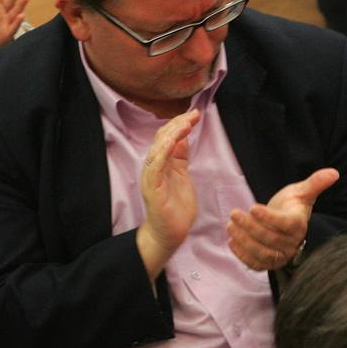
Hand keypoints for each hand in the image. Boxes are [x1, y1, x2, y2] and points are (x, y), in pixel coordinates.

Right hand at [136, 109, 200, 279]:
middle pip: (161, 137)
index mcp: (161, 163)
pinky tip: (172, 141)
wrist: (170, 233)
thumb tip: (183, 137)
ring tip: (186, 124)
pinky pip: (155, 165)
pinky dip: (162, 151)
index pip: (166, 136)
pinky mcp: (151, 187)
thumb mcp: (182, 175)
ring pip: (158, 148)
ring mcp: (151, 176)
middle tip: (194, 115)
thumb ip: (180, 157)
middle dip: (178, 124)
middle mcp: (153, 166)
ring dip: (172, 133)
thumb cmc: (176, 207)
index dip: (179, 123)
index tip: (195, 114)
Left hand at [227, 168, 338, 270]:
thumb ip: (314, 183)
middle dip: (250, 227)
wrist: (284, 223)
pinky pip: (256, 264)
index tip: (252, 207)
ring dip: (243, 240)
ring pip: (262, 253)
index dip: (269, 217)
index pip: (286, 224)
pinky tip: (232, 240)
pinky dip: (242, 255)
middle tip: (234, 213)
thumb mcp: (301, 192)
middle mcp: (291, 243)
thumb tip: (333, 172)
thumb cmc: (291, 206)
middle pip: (271, 239)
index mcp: (298, 224)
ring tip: (230, 225)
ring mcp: (280, 255)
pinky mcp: (268, 263)